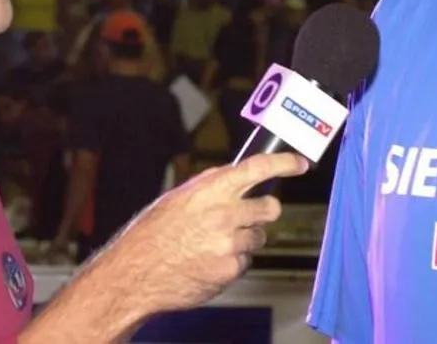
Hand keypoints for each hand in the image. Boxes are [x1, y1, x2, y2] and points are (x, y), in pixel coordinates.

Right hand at [102, 152, 308, 314]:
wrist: (136, 272)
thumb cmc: (153, 233)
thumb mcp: (179, 197)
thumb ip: (211, 186)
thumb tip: (236, 176)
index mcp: (211, 190)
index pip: (258, 168)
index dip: (284, 164)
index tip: (299, 164)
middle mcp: (225, 214)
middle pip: (270, 207)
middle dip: (264, 210)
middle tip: (249, 215)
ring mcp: (229, 243)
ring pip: (258, 237)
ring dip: (244, 239)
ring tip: (213, 243)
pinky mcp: (230, 269)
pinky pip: (245, 261)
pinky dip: (232, 261)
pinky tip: (208, 260)